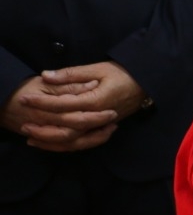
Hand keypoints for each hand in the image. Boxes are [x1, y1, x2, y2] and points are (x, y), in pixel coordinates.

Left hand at [2, 63, 141, 151]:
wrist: (146, 83)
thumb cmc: (123, 73)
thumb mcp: (98, 68)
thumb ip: (71, 73)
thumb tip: (46, 75)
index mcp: (96, 100)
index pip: (63, 104)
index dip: (42, 102)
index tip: (25, 99)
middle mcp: (98, 117)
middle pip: (66, 129)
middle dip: (43, 127)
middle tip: (23, 124)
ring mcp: (101, 125)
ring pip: (73, 141)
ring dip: (51, 142)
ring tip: (32, 138)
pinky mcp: (102, 129)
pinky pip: (82, 143)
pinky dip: (65, 146)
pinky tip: (51, 143)